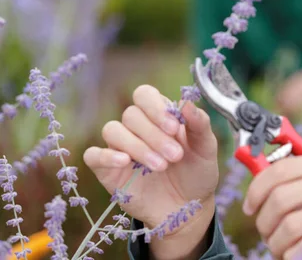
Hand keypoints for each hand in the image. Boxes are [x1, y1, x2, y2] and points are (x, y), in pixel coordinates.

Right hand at [84, 85, 218, 259]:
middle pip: (131, 114)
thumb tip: (188, 102)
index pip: (145, 95)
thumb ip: (199, 124)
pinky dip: (106, 155)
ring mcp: (120, 147)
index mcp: (159, 116)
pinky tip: (125, 161)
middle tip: (175, 155)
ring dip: (137, 146)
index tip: (175, 127)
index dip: (156, 108)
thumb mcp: (206, 148)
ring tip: (160, 166)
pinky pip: (93, 155)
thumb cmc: (196, 173)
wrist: (187, 209)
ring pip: (113, 130)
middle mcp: (137, 128)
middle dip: (154, 134)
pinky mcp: (108, 170)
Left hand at [242, 149, 301, 258]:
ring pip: (290, 225)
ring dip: (277, 244)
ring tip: (281, 251)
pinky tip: (296, 259)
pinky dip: (294, 256)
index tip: (251, 208)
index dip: (256, 190)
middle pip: (280, 198)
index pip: (280, 170)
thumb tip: (277, 174)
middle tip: (266, 235)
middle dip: (264, 223)